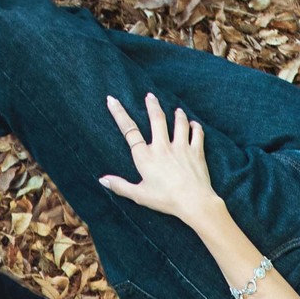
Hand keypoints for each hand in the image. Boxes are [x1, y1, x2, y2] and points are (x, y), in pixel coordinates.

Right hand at [98, 95, 222, 223]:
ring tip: (176, 109)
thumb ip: (120, 186)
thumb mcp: (139, 195)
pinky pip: (197, 133)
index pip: (129, 130)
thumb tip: (102, 180)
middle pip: (157, 119)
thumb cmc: (166, 200)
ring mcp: (181, 147)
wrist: (194, 202)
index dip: (119, 114)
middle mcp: (162, 147)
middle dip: (152, 105)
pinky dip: (195, 127)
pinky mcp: (197, 152)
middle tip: (150, 96)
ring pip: (179, 122)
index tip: (112, 100)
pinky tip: (194, 124)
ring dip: (177, 114)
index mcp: (145, 156)